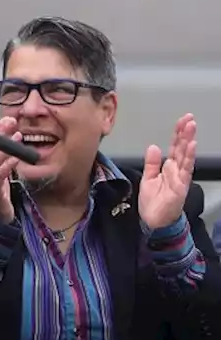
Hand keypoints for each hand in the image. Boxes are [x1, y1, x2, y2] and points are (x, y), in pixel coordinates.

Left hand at [139, 113, 196, 229]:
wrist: (153, 221)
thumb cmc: (152, 201)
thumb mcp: (148, 178)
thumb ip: (152, 163)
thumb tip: (154, 146)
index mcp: (168, 167)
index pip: (174, 147)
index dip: (178, 134)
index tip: (182, 121)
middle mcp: (176, 171)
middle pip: (182, 148)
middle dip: (185, 133)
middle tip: (189, 118)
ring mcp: (180, 178)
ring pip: (185, 156)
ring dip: (188, 141)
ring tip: (191, 127)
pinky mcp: (180, 186)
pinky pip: (185, 170)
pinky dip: (188, 157)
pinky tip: (191, 146)